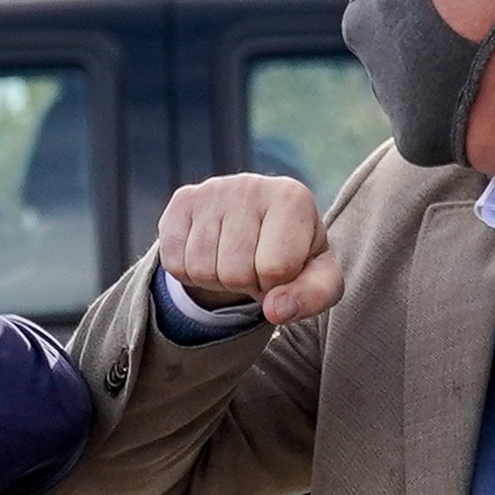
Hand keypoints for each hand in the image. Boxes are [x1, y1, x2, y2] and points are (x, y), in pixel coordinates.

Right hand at [158, 174, 343, 325]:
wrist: (262, 225)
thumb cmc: (297, 255)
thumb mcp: (320, 277)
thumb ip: (312, 296)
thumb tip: (276, 310)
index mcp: (293, 198)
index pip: (274, 268)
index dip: (277, 285)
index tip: (283, 270)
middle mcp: (251, 185)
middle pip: (235, 272)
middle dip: (246, 284)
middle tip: (257, 267)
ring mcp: (212, 190)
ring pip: (201, 269)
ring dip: (218, 281)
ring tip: (236, 260)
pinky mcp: (182, 200)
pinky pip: (174, 263)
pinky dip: (191, 274)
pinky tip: (212, 254)